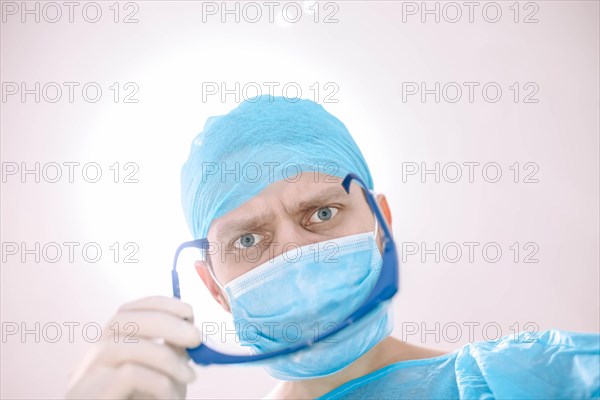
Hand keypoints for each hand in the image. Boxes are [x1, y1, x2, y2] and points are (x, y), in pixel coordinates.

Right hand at [66, 296, 201, 398]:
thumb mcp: (162, 375)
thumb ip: (171, 351)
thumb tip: (190, 328)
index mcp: (110, 346)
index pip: (128, 310)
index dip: (159, 304)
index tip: (189, 312)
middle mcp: (93, 357)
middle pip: (122, 320)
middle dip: (165, 322)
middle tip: (196, 338)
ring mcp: (87, 377)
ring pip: (122, 345)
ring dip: (166, 356)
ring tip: (190, 377)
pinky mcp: (90, 396)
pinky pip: (128, 375)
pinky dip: (158, 381)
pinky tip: (172, 396)